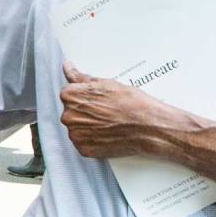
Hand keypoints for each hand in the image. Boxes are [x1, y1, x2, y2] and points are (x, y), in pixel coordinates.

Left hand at [59, 62, 174, 159]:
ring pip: (77, 127)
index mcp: (70, 96)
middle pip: (72, 112)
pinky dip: (93, 139)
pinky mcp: (83, 149)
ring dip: (88, 126)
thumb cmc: (131, 103)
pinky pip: (83, 142)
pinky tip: (107, 134)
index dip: (85, 97)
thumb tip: (67, 67)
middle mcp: (68, 115)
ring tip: (109, 123)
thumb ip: (81, 77)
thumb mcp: (106, 83)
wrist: (148, 127)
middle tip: (106, 111)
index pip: (69, 94)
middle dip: (85, 111)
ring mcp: (75, 134)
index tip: (97, 100)